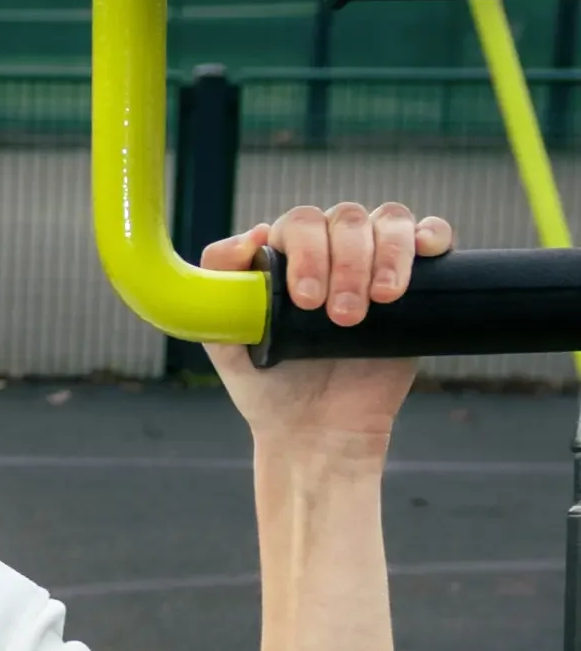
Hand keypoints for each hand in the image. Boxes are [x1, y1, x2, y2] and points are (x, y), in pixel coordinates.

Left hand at [200, 202, 453, 454]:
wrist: (319, 431)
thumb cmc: (268, 386)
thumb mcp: (226, 338)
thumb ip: (220, 283)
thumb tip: (249, 235)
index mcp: (284, 257)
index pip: (300, 223)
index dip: (307, 252)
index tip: (307, 301)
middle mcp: (328, 251)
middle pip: (345, 218)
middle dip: (346, 263)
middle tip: (342, 317)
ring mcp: (372, 263)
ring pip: (388, 220)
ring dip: (386, 254)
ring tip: (379, 303)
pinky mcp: (417, 283)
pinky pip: (429, 235)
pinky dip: (431, 234)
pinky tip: (425, 255)